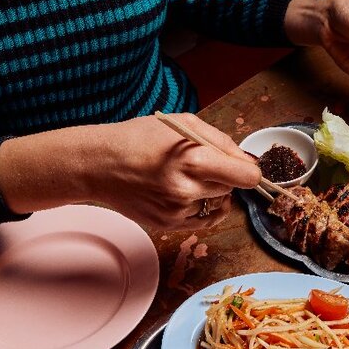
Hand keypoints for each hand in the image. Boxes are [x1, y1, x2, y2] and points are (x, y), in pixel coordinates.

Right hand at [0, 114, 260, 229]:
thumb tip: (248, 161)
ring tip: (185, 176)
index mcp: (195, 159)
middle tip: (204, 165)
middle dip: (226, 177)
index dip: (250, 172)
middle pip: (232, 189)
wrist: (98, 164)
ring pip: (216, 204)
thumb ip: (222, 142)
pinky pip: (201, 219)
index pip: (247, 177)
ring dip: (210, 192)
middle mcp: (188, 189)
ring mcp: (177, 211)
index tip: (246, 169)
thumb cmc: (141, 138)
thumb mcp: (185, 124)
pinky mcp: (168, 225)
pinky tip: (180, 192)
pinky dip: (197, 206)